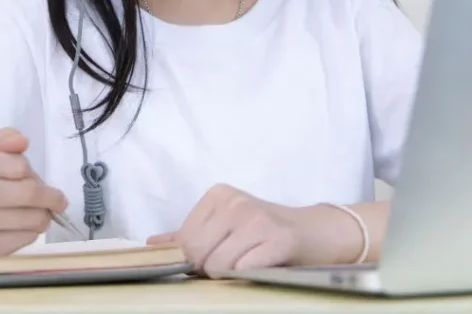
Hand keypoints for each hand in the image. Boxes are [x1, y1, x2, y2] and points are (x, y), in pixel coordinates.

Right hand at [0, 127, 67, 255]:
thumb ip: (4, 141)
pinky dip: (32, 231)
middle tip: (55, 199)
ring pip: (33, 217)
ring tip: (37, 212)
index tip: (32, 177)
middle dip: (50, 196)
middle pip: (28, 192)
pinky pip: (27, 237)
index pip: (18, 165)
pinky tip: (22, 226)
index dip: (31, 172)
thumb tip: (22, 141)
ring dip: (44, 215)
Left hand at [147, 184, 330, 274]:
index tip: (210, 262)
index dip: (193, 259)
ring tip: (246, 267)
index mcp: (219, 195)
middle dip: (207, 269)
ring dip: (228, 276)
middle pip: (198, 252)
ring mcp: (257, 219)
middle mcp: (235, 203)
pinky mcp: (279, 239)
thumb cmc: (267, 232)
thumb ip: (191, 234)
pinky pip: (244, 269)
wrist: (318, 232)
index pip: (185, 238)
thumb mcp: (227, 225)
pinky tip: (259, 268)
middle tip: (229, 268)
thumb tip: (153, 244)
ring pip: (218, 264)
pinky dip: (247, 276)